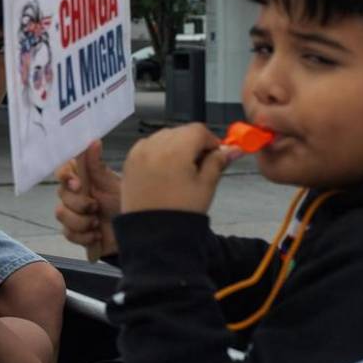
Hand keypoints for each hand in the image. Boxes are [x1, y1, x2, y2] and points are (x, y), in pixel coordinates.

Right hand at [55, 141, 121, 255]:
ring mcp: (72, 213)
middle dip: (80, 204)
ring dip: (82, 221)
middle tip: (96, 207)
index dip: (65, 176)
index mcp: (82, 178)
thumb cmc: (124, 204)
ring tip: (97, 223)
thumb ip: (97, 165)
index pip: (62, 171)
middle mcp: (74, 194)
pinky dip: (84, 236)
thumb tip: (94, 140)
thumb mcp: (111, 184)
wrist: (135, 234)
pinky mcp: (74, 232)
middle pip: (61, 194)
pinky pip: (68, 233)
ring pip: (61, 214)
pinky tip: (96, 235)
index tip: (78, 184)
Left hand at [121, 124, 240, 214]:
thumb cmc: (182, 211)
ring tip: (182, 169)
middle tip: (201, 164)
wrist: (153, 233)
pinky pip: (147, 145)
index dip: (211, 140)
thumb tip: (234, 149)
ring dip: (176, 145)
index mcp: (175, 150)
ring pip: (163, 136)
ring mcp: (138, 152)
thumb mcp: (206, 186)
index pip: (197, 130)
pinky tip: (165, 169)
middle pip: (180, 131)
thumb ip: (218, 162)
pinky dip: (159, 150)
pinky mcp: (129, 161)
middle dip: (193, 142)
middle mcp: (153, 146)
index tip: (216, 154)